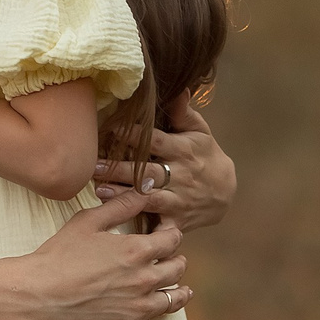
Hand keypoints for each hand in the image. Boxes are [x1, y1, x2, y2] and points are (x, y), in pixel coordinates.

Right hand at [10, 186, 192, 319]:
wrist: (38, 293)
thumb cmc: (59, 255)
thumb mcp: (88, 221)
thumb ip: (120, 206)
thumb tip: (144, 191)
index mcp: (137, 251)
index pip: (172, 240)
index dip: (172, 234)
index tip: (166, 233)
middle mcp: (144, 279)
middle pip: (177, 269)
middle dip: (177, 260)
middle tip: (171, 259)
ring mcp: (139, 308)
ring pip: (175, 299)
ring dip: (182, 292)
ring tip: (183, 290)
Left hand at [94, 101, 235, 232]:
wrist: (227, 192)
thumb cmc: (206, 156)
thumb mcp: (200, 132)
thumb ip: (184, 113)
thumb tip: (178, 89)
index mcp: (184, 150)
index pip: (157, 141)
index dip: (135, 135)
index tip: (112, 129)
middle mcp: (181, 175)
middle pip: (148, 172)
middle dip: (120, 169)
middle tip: (92, 165)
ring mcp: (179, 200)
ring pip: (149, 198)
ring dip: (124, 196)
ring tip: (100, 191)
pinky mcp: (178, 221)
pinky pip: (159, 227)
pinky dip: (144, 231)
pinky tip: (123, 227)